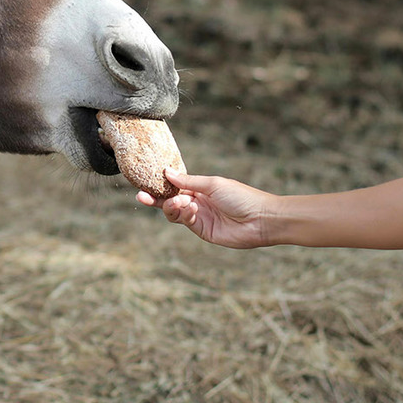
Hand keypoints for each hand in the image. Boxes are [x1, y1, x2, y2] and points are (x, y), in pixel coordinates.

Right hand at [135, 170, 276, 248]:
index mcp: (200, 187)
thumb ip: (188, 181)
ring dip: (171, 206)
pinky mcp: (202, 231)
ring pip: (174, 213)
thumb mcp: (213, 184)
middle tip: (141, 195)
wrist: (261, 219)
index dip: (160, 184)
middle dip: (155, 198)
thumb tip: (167, 172)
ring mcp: (199, 217)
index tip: (145, 181)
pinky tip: (191, 208)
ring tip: (178, 203)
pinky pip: (185, 222)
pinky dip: (184, 214)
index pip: (175, 185)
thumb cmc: (241, 197)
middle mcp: (197, 202)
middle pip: (169, 200)